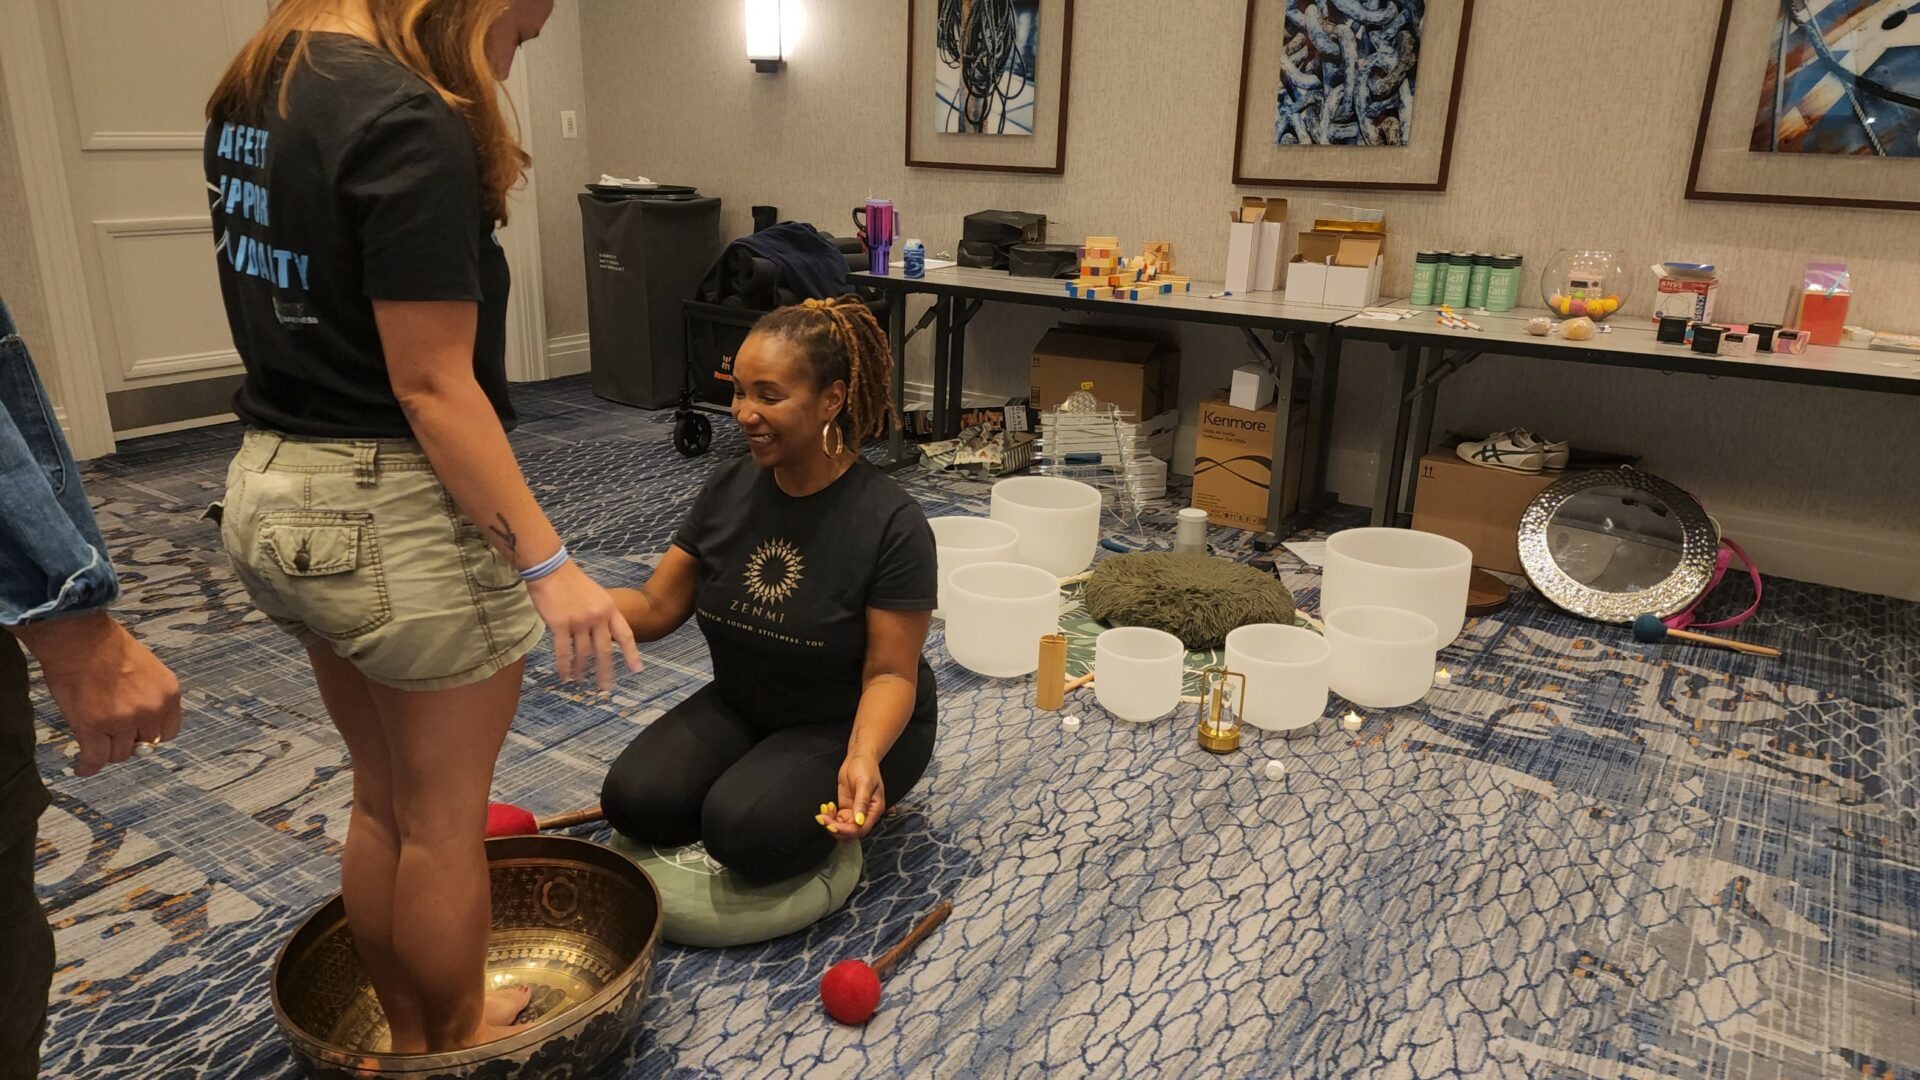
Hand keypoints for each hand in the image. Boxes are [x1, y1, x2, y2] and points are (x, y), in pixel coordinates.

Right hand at [11, 613, 180, 776]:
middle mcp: (151, 710)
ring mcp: (123, 720)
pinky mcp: (93, 727)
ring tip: (94, 745)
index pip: (168, 732)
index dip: (150, 734)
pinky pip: (95, 759)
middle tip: (111, 735)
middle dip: (127, 742)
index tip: (138, 734)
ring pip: (118, 754)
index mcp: (168, 693)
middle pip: (143, 745)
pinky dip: (87, 766)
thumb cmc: (108, 646)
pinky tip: (82, 767)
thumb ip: (149, 695)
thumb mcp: (148, 669)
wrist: (79, 638)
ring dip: (106, 751)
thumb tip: (141, 720)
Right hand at [525, 560, 642, 690]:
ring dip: (582, 670)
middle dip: (606, 671)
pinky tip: (565, 676)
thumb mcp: (597, 596)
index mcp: (609, 609)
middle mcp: (597, 617)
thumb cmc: (572, 583)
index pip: (625, 635)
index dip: (632, 654)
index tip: (637, 670)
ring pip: (583, 654)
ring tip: (581, 681)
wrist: (551, 569)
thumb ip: (604, 615)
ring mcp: (579, 622)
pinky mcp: (560, 625)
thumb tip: (607, 636)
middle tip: (606, 688)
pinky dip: (565, 667)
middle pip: (605, 650)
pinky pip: (564, 652)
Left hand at [820, 753, 884, 839]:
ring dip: (830, 823)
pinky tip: (826, 807)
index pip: (861, 829)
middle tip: (823, 819)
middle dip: (835, 828)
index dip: (846, 831)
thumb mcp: (864, 784)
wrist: (858, 758)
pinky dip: (829, 817)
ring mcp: (855, 812)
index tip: (832, 825)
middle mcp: (865, 814)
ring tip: (823, 811)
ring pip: (842, 827)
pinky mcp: (846, 808)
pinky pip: (837, 820)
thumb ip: (862, 803)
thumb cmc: (866, 767)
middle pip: (850, 831)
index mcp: (874, 810)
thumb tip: (859, 820)